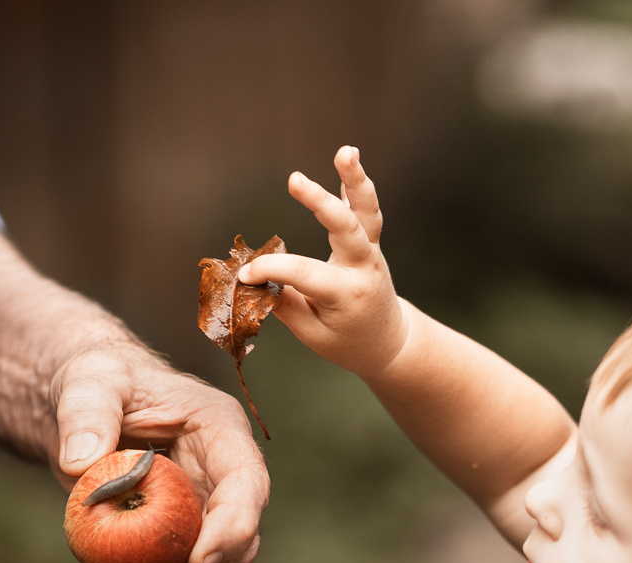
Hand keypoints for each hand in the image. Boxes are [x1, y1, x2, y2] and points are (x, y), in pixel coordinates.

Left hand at [55, 345, 268, 562]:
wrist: (79, 408)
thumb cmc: (95, 379)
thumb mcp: (88, 383)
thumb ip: (86, 415)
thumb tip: (78, 466)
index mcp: (221, 433)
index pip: (246, 486)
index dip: (232, 529)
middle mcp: (223, 477)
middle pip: (238, 540)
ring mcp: (204, 511)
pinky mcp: (178, 537)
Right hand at [236, 145, 408, 380]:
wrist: (387, 342)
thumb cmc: (345, 342)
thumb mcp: (312, 334)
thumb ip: (285, 304)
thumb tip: (255, 278)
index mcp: (346, 294)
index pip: (303, 273)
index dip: (269, 268)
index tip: (244, 274)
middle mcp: (362, 268)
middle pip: (345, 228)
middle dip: (320, 203)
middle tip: (294, 179)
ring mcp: (371, 252)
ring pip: (367, 211)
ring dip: (356, 179)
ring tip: (347, 151)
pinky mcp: (371, 242)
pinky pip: (365, 210)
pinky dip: (355, 185)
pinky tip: (347, 157)